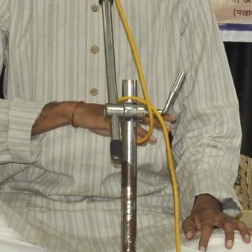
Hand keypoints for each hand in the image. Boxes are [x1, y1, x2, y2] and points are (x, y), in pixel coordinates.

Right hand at [51, 101, 172, 141]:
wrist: (80, 113)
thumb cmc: (96, 118)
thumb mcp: (113, 127)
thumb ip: (127, 132)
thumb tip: (142, 140)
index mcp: (126, 112)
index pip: (146, 113)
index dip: (159, 115)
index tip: (172, 118)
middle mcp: (124, 112)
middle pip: (144, 115)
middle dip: (158, 120)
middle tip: (171, 125)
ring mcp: (116, 116)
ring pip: (135, 122)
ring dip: (147, 130)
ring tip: (157, 137)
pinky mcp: (108, 121)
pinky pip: (122, 128)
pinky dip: (131, 133)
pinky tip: (140, 138)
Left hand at [182, 195, 251, 251]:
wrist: (207, 206)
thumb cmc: (198, 217)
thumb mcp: (190, 220)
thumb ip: (188, 227)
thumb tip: (188, 236)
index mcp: (208, 216)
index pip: (206, 227)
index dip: (204, 238)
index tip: (202, 250)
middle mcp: (221, 217)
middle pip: (227, 223)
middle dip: (229, 234)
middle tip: (229, 246)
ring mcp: (231, 220)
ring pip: (240, 224)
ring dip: (245, 233)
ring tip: (248, 243)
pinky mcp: (237, 223)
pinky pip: (248, 228)